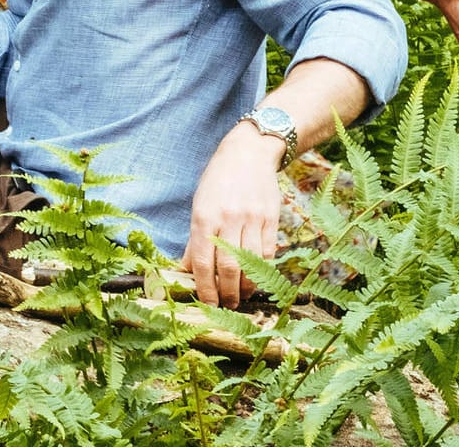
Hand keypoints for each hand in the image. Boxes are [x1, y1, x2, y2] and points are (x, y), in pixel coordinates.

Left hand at [181, 123, 282, 308]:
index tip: (206, 303)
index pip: (203, 262)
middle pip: (228, 267)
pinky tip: (256, 279)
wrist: (249, 154)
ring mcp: (252, 219)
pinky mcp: (271, 218)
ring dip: (246, 287)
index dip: (205, 288)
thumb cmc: (218, 182)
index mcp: (204, 216)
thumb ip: (196, 239)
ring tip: (241, 297)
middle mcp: (228, 219)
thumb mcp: (199, 205)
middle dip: (227, 293)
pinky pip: (267, 252)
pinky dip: (262, 270)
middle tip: (226, 306)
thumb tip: (187, 270)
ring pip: (250, 264)